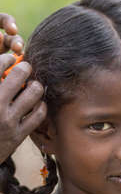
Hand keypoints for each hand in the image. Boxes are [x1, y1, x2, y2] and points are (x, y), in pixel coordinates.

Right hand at [0, 14, 46, 164]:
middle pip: (20, 73)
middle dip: (25, 68)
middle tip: (25, 70)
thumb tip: (5, 61)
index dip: (7, 58)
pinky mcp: (18, 135)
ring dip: (35, 86)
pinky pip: (39, 113)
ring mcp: (8, 121)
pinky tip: (36, 104)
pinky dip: (40, 106)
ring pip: (34, 92)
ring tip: (32, 87)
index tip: (10, 59)